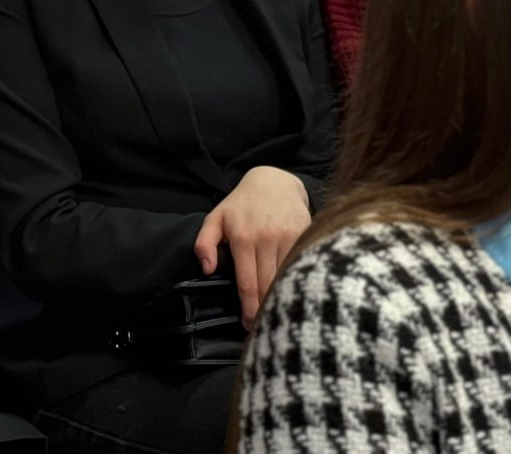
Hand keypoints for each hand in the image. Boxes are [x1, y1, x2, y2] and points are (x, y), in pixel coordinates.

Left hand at [194, 167, 310, 328]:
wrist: (275, 181)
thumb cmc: (241, 204)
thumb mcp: (216, 218)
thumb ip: (204, 243)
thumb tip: (206, 269)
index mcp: (243, 238)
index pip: (248, 283)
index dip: (249, 309)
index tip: (248, 326)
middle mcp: (267, 238)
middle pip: (268, 285)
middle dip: (265, 310)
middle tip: (263, 328)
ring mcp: (289, 236)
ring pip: (287, 278)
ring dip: (283, 299)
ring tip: (278, 317)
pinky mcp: (306, 234)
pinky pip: (302, 265)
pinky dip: (298, 282)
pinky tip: (294, 295)